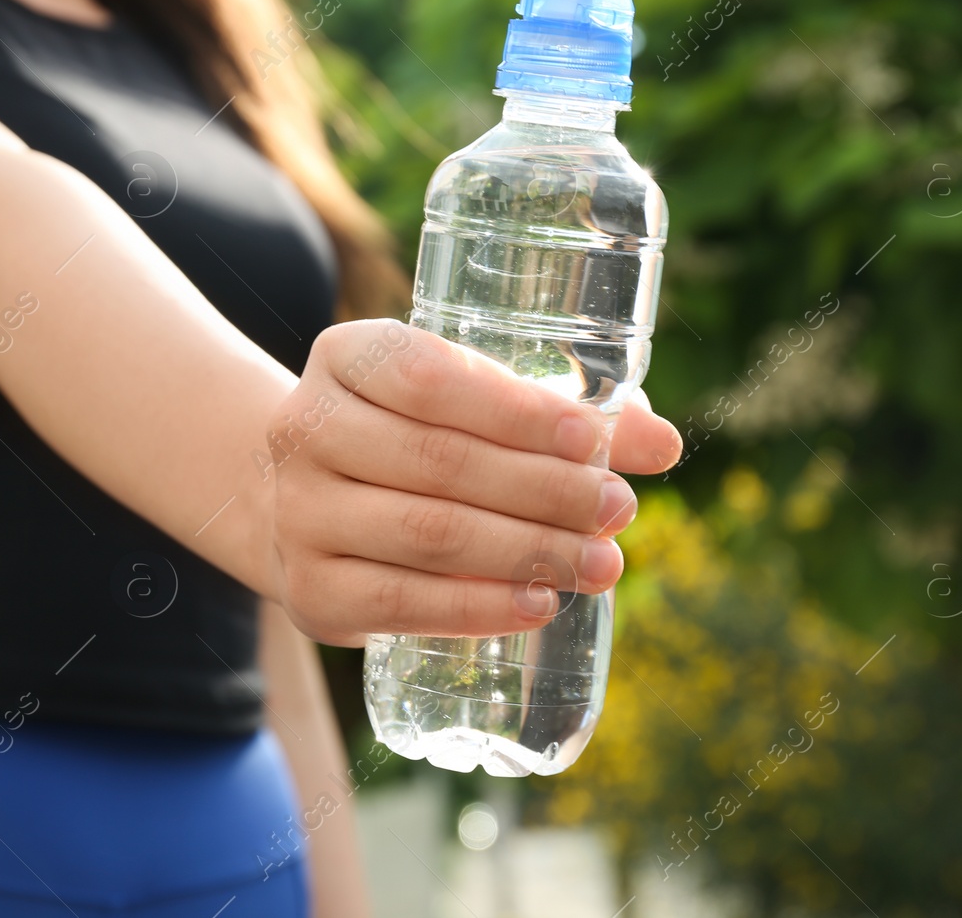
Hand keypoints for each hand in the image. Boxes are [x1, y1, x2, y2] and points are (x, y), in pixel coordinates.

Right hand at [265, 319, 682, 645]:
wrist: (313, 506)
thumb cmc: (420, 439)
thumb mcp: (474, 403)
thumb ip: (560, 415)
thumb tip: (662, 444)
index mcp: (346, 356)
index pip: (432, 378)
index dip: (517, 411)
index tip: (594, 440)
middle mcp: (305, 428)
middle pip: (438, 460)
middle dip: (542, 489)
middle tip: (617, 509)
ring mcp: (299, 514)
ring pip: (426, 534)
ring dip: (526, 552)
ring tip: (600, 563)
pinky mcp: (309, 591)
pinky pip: (400, 604)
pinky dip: (478, 606)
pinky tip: (539, 603)